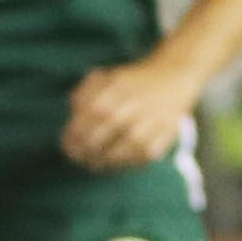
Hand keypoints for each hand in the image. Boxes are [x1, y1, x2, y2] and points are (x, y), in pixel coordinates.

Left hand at [63, 56, 206, 171]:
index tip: (67, 146)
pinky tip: (116, 163)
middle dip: (85, 151)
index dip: (74, 136)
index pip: (86, 120)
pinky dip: (126, 164)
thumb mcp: (105, 77)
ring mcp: (150, 124)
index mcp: (114, 92)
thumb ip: (84, 94)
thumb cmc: (133, 80)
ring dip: (103, 162)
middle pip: (100, 139)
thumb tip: (72, 117)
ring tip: (94, 164)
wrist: (174, 76)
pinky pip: (141, 157)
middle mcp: (131, 109)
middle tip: (78, 158)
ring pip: (120, 152)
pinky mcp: (165, 136)